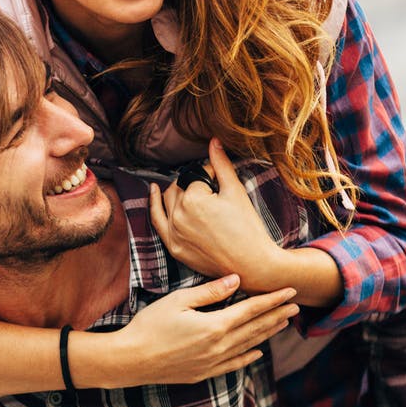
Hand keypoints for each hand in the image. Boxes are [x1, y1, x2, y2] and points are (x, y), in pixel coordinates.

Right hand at [112, 273, 298, 385]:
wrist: (132, 360)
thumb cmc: (150, 325)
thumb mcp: (178, 301)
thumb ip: (210, 292)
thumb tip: (236, 280)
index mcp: (215, 326)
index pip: (251, 309)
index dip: (272, 300)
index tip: (290, 291)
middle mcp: (220, 346)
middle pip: (256, 328)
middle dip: (277, 315)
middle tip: (297, 306)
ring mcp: (213, 362)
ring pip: (249, 345)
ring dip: (268, 333)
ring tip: (284, 323)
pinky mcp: (204, 372)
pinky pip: (234, 364)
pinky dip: (249, 356)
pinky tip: (258, 351)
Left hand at [149, 138, 281, 292]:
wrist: (252, 265)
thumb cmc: (248, 229)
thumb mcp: (236, 192)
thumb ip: (221, 165)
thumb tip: (214, 141)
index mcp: (194, 199)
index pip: (197, 175)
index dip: (211, 174)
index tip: (222, 180)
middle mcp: (178, 216)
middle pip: (181, 186)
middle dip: (195, 183)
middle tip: (212, 189)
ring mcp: (174, 233)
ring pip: (168, 200)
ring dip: (178, 192)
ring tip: (193, 190)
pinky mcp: (174, 247)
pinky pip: (157, 221)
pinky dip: (154, 205)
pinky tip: (153, 190)